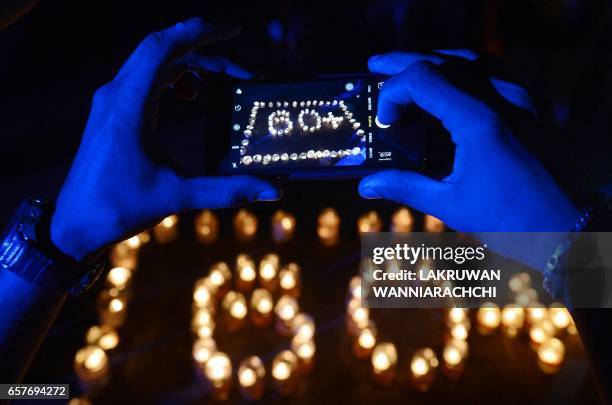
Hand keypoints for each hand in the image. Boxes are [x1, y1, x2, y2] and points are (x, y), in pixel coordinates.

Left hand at [51, 18, 280, 261]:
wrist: (75, 224)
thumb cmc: (118, 207)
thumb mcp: (177, 196)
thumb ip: (227, 190)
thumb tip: (273, 190)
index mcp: (129, 105)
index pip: (163, 47)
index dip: (200, 32)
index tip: (233, 31)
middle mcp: (116, 95)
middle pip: (162, 49)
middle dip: (205, 50)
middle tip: (242, 70)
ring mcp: (111, 101)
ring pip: (153, 62)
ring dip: (190, 64)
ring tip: (222, 82)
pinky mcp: (111, 112)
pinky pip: (144, 78)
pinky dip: (173, 77)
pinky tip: (190, 95)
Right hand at [359, 51, 579, 232]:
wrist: (566, 226)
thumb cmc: (511, 220)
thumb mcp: (452, 204)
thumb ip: (406, 186)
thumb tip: (365, 185)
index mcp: (478, 121)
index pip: (423, 78)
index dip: (393, 92)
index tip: (384, 121)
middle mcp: (500, 99)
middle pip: (442, 61)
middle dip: (403, 63)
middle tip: (374, 66)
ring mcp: (518, 99)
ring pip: (468, 61)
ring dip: (433, 62)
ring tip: (406, 70)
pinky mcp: (528, 106)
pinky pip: (491, 73)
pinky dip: (462, 71)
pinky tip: (448, 82)